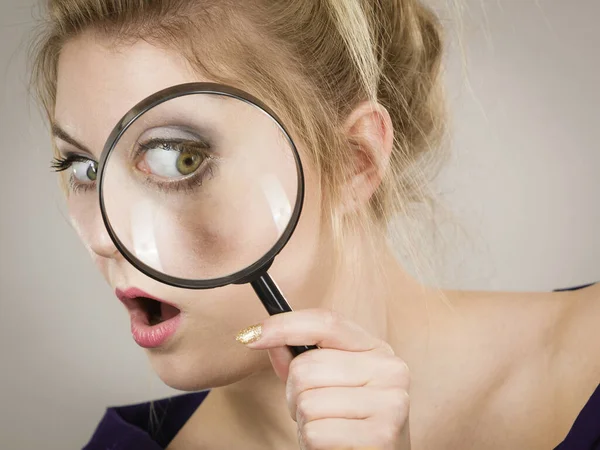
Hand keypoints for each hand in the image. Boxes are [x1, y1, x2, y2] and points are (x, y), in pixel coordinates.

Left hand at [236, 309, 410, 449]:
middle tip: (314, 411)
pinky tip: (332, 445)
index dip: (284, 325)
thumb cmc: (345, 422)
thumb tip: (260, 335)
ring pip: (308, 401)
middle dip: (295, 394)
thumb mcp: (321, 384)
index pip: (327, 322)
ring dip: (304, 422)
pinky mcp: (382, 435)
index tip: (250, 335)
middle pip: (306, 367)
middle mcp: (390, 369)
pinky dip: (312, 442)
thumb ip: (294, 358)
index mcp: (376, 349)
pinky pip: (316, 431)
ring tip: (326, 428)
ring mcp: (391, 402)